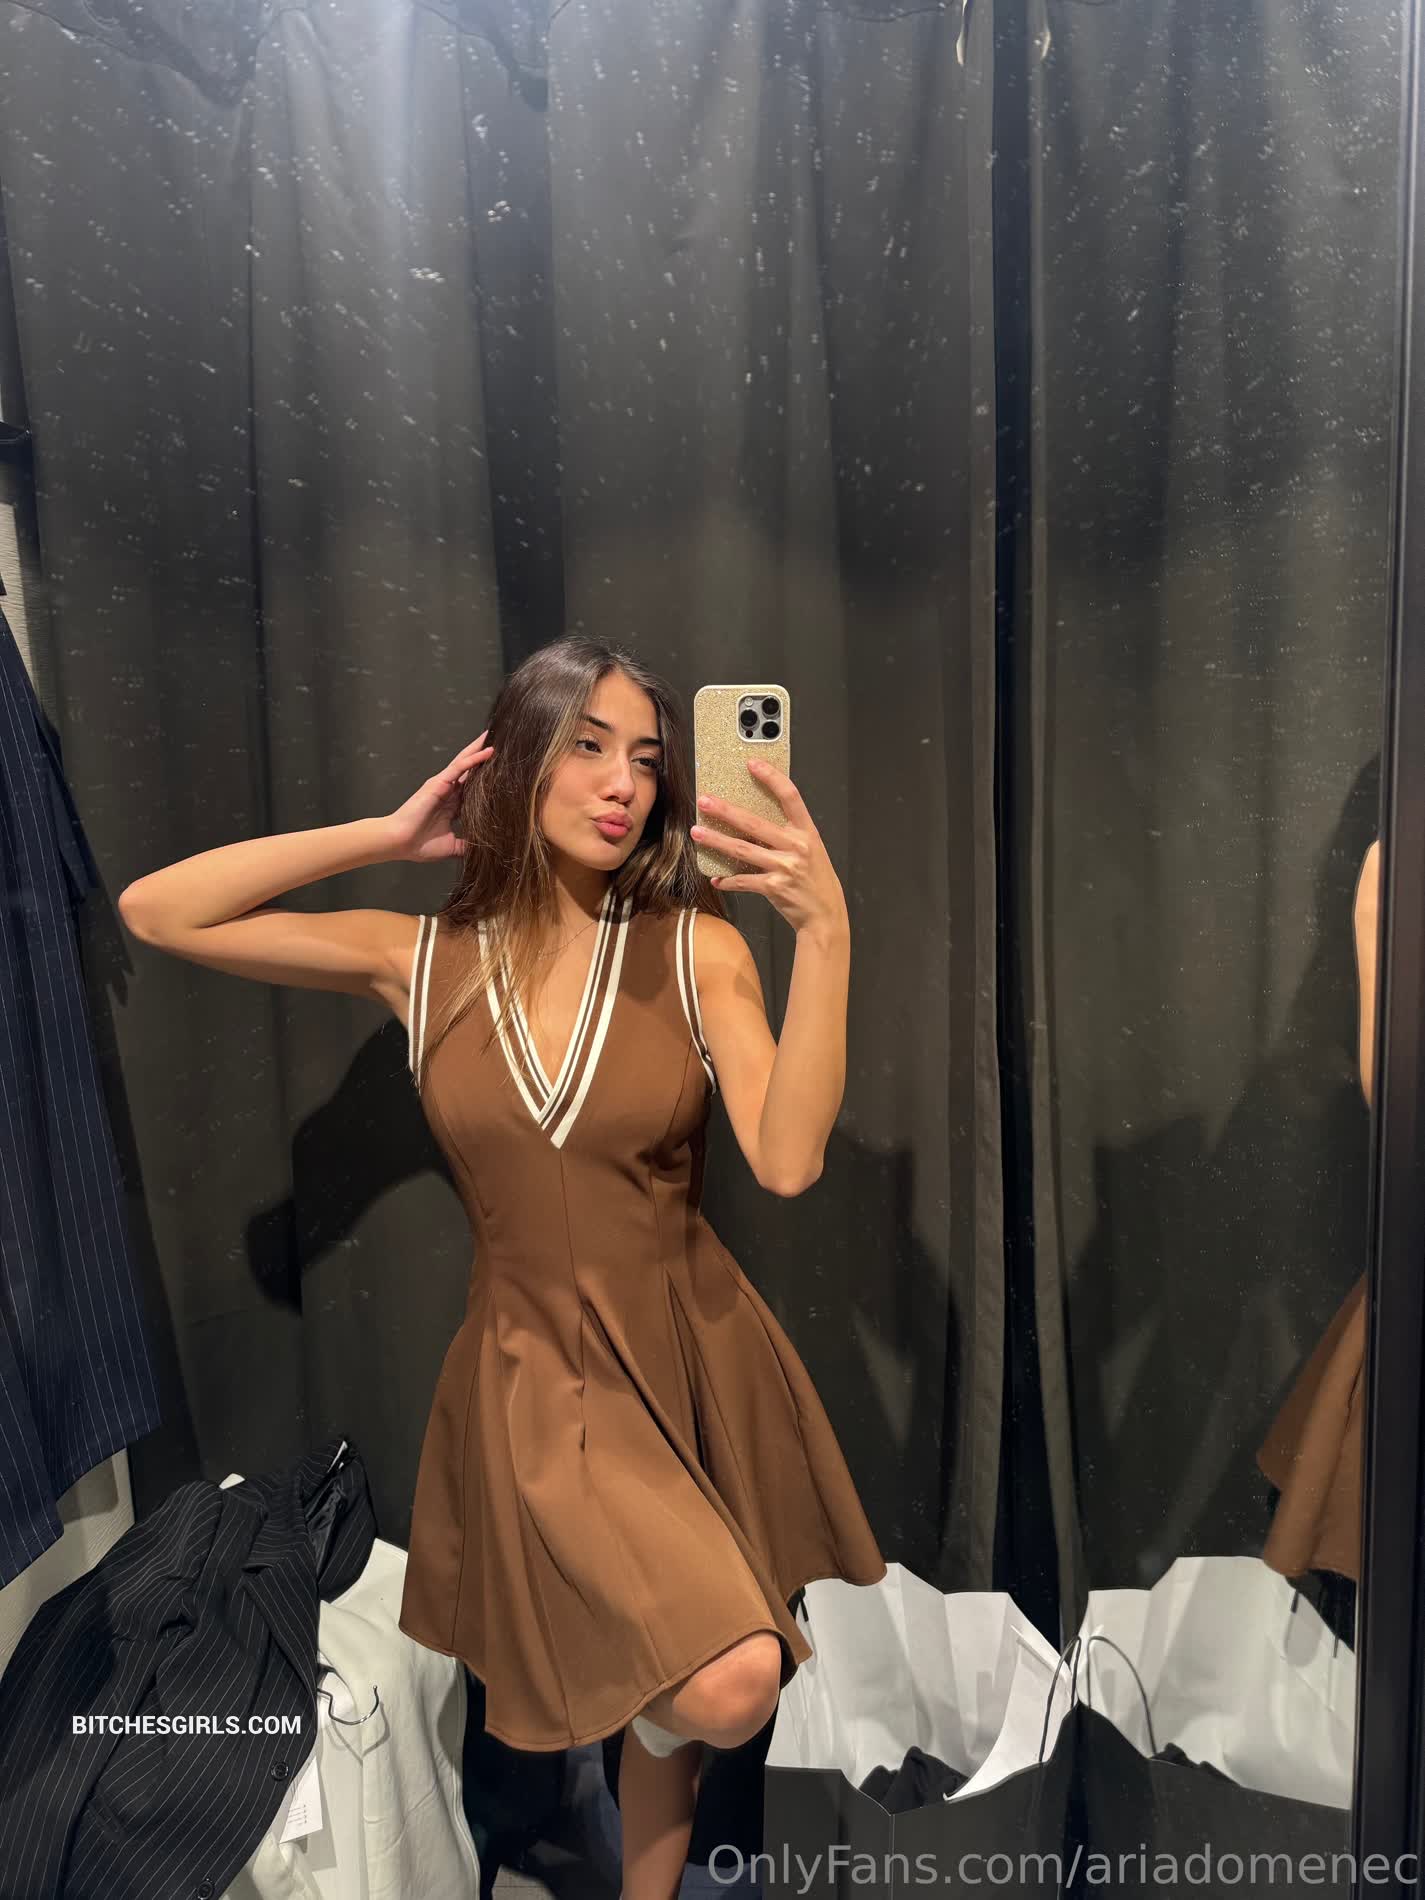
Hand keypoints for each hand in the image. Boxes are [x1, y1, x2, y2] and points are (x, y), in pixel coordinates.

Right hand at [386, 733, 493, 862]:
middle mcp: (449, 792)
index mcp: (453, 805)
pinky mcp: (439, 782)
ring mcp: (444, 785)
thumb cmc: (420, 845)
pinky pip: (460, 767)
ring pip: (466, 762)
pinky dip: (474, 758)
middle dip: (485, 757)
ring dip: (481, 749)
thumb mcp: (452, 846)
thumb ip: (468, 845)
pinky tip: (488, 751)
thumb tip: (486, 850)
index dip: (489, 779)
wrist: (400, 843)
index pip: (475, 788)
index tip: (506, 771)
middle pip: (471, 770)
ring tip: (496, 735)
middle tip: (504, 743)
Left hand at [690, 759, 848, 938]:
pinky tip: (716, 878)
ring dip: (717, 841)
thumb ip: (787, 834)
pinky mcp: (774, 887)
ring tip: (697, 832)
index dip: (771, 778)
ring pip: (743, 850)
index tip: (752, 764)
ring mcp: (785, 867)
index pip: (790, 796)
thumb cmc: (815, 879)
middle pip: (755, 823)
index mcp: (806, 832)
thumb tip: (752, 821)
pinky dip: (728, 880)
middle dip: (726, 811)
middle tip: (704, 800)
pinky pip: (744, 881)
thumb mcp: (811, 849)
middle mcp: (796, 846)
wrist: (825, 914)